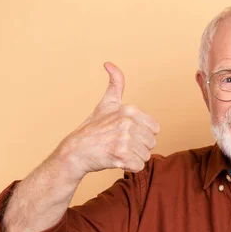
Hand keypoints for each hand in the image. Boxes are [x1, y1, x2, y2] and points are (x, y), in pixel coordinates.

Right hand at [55, 62, 160, 180]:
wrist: (74, 151)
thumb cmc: (92, 129)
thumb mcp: (106, 104)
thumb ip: (115, 84)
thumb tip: (109, 64)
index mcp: (130, 110)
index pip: (155, 129)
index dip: (142, 135)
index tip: (126, 133)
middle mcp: (128, 122)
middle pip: (151, 143)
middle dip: (138, 147)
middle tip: (119, 144)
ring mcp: (124, 138)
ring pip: (146, 156)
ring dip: (133, 158)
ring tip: (116, 151)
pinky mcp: (120, 155)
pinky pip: (139, 166)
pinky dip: (129, 167)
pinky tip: (116, 160)